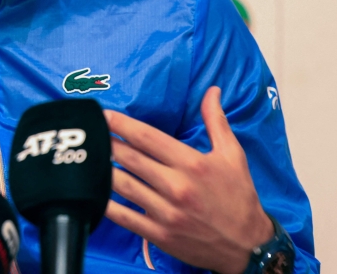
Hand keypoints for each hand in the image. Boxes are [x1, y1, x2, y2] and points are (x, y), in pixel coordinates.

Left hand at [103, 87, 272, 273]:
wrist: (248, 246)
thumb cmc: (239, 197)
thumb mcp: (232, 155)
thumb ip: (216, 121)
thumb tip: (212, 91)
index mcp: (192, 164)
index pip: (149, 138)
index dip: (123, 125)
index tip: (105, 115)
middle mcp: (177, 187)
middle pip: (131, 159)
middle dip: (107, 143)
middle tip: (90, 132)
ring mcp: (166, 213)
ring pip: (124, 185)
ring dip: (103, 169)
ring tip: (89, 157)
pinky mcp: (159, 235)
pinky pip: (125, 217)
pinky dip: (106, 204)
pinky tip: (93, 192)